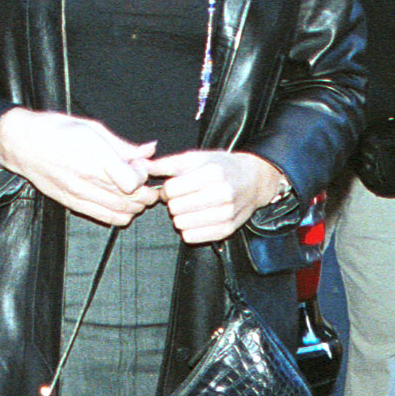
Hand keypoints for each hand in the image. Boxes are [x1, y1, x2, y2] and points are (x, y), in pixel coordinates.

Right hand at [0, 109, 159, 225]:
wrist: (23, 144)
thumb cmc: (56, 130)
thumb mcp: (93, 128)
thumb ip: (123, 145)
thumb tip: (149, 149)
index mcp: (95, 155)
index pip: (132, 182)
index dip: (143, 176)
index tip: (140, 166)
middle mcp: (87, 178)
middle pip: (130, 198)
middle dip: (145, 194)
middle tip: (148, 185)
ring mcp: (79, 193)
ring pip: (120, 211)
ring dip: (135, 206)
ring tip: (138, 196)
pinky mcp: (71, 203)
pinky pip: (104, 218)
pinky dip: (120, 216)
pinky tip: (123, 207)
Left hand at [150, 149, 287, 242]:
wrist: (253, 180)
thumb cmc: (220, 167)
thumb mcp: (196, 158)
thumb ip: (167, 164)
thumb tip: (141, 166)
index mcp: (213, 173)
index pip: (172, 189)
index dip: (167, 189)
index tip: (174, 187)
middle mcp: (222, 194)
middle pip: (175, 208)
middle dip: (174, 203)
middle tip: (182, 198)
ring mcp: (226, 214)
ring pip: (181, 224)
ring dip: (180, 216)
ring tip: (190, 207)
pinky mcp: (227, 230)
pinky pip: (191, 237)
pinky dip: (188, 229)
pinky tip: (196, 218)